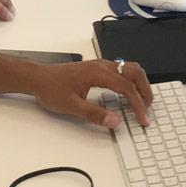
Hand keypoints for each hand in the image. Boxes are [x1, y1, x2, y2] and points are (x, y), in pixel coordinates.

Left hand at [30, 58, 152, 128]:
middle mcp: (102, 65)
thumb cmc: (51, 88)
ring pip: (130, 68)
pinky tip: (129, 93)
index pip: (127, 88)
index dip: (138, 104)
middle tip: (148, 109)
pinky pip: (122, 70)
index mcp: (98, 72)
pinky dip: (131, 81)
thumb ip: (94, 114)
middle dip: (145, 91)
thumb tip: (115, 121)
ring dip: (140, 84)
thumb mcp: (71, 106)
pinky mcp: (97, 68)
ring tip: (143, 101)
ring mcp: (100, 65)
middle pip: (135, 73)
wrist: (37, 77)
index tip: (143, 119)